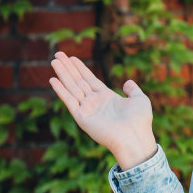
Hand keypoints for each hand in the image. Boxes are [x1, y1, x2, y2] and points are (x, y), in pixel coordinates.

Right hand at [47, 51, 156, 168]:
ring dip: (62, 74)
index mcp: (108, 98)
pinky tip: (53, 80)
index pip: (90, 79)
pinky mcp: (82, 117)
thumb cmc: (140, 121)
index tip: (72, 57)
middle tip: (58, 54)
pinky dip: (61, 90)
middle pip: (78, 81)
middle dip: (68, 67)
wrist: (135, 138)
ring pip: (72, 87)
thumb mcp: (140, 100)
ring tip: (54, 61)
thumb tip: (128, 82)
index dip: (81, 68)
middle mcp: (95, 103)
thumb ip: (133, 90)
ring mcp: (88, 110)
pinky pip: (69, 101)